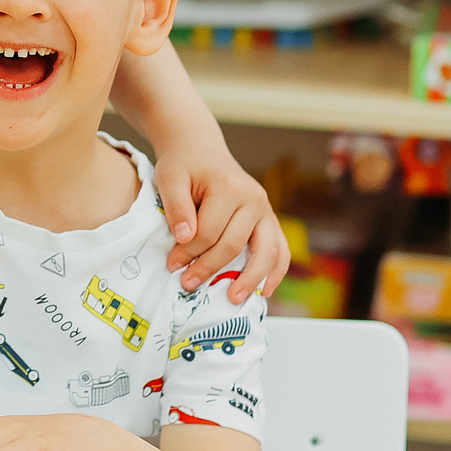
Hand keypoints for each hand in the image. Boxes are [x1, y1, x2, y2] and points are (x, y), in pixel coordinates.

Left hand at [157, 142, 288, 301]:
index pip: (208, 232)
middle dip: (209, 268)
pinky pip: (280, 250)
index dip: (188, 252)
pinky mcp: (269, 220)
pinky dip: (275, 272)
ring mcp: (266, 210)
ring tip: (233, 299)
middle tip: (187, 284)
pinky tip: (265, 292)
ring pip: (266, 251)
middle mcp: (254, 199)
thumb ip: (176, 207)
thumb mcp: (169, 178)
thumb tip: (184, 238)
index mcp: (229, 187)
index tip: (170, 265)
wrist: (200, 150)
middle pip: (233, 245)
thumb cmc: (183, 165)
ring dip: (251, 279)